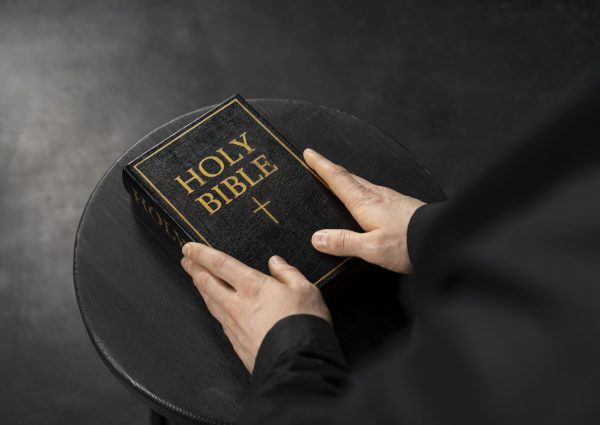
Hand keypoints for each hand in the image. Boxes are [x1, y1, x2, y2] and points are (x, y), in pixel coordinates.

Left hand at [181, 242, 329, 372]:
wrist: (297, 362)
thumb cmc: (303, 324)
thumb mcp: (305, 289)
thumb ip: (288, 272)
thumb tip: (276, 262)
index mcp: (252, 286)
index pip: (220, 264)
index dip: (202, 254)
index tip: (189, 248)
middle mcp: (237, 305)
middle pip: (208, 283)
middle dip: (194, 270)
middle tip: (186, 261)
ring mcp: (234, 326)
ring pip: (210, 302)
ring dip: (200, 288)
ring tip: (196, 280)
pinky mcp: (236, 343)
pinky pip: (219, 320)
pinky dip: (213, 309)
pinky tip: (216, 309)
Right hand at [303, 148, 424, 273]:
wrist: (443, 238)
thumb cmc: (409, 243)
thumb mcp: (372, 248)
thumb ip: (344, 242)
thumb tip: (318, 238)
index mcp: (365, 203)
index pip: (337, 178)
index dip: (321, 165)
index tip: (309, 153)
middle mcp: (376, 195)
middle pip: (349, 176)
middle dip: (331, 168)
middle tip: (318, 162)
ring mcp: (390, 198)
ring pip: (362, 183)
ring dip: (347, 178)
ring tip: (338, 179)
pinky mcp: (401, 204)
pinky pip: (375, 192)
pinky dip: (362, 189)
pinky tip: (366, 199)